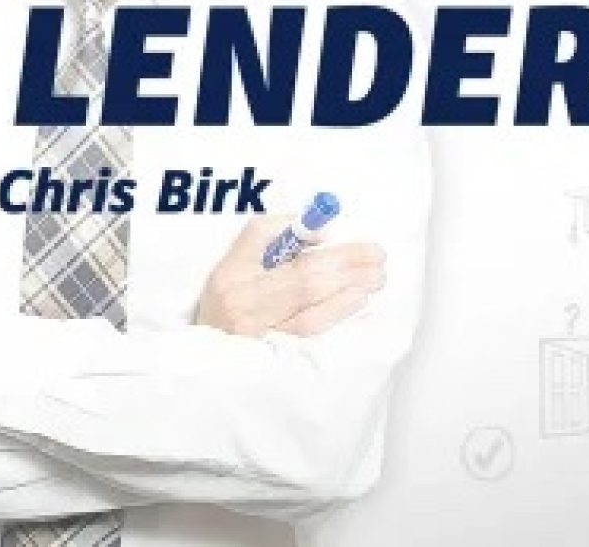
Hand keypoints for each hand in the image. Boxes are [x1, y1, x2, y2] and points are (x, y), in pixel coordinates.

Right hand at [195, 215, 385, 337]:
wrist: (212, 354)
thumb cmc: (231, 294)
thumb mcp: (238, 256)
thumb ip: (274, 233)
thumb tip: (319, 229)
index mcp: (232, 275)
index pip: (268, 249)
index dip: (307, 241)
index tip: (336, 230)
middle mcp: (243, 306)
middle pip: (299, 283)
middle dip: (343, 267)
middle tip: (377, 257)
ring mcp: (259, 336)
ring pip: (308, 315)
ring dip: (346, 294)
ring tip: (374, 277)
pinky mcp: (273, 358)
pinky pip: (310, 335)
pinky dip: (336, 315)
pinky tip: (357, 301)